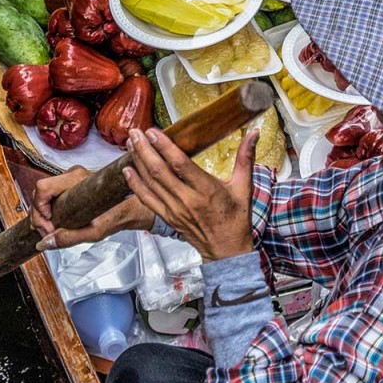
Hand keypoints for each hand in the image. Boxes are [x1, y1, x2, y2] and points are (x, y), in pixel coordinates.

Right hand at [30, 165, 153, 250]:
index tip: (48, 225)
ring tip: (52, 230)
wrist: (130, 207)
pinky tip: (55, 222)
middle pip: (40, 191)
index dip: (39, 209)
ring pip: (44, 193)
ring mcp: (71, 177)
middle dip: (39, 215)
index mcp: (77, 180)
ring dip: (43, 214)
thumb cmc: (116, 215)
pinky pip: (51, 194)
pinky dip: (49, 209)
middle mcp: (72, 174)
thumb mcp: (93, 232)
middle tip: (48, 232)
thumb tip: (44, 242)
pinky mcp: (71, 183)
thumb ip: (68, 238)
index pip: (43, 188)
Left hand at [124, 126, 257, 260]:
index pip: (180, 164)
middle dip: (144, 149)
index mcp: (206, 190)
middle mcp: (187, 200)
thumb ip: (246, 158)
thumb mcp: (244, 187)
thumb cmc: (235, 219)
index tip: (152, 132)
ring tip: (129, 144)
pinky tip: (127, 171)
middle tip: (134, 132)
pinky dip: (135, 185)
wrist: (226, 250)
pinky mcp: (167, 217)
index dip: (164, 146)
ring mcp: (174, 210)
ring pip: (150, 183)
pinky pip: (147, 199)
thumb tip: (254, 133)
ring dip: (138, 162)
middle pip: (159, 171)